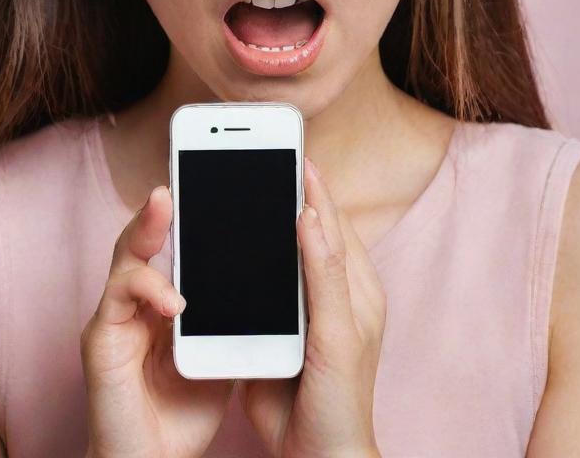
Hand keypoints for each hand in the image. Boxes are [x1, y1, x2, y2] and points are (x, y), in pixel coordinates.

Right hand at [81, 185, 234, 457]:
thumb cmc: (188, 410)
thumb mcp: (227, 346)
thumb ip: (241, 304)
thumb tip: (283, 263)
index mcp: (170, 291)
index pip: (182, 235)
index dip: (200, 202)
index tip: (224, 173)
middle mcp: (140, 295)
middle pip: (149, 231)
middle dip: (167, 196)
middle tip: (188, 166)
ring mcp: (117, 314)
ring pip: (124, 250)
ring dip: (145, 223)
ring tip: (165, 199)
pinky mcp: (100, 338)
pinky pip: (117, 295)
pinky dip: (146, 289)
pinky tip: (174, 300)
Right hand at [237, 157, 386, 457]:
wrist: (316, 456)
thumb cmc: (342, 399)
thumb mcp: (336, 333)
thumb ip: (324, 273)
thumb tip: (310, 214)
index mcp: (354, 285)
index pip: (332, 221)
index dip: (313, 186)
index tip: (293, 152)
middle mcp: (328, 290)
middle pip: (303, 231)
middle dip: (283, 196)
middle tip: (259, 159)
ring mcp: (299, 307)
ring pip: (277, 254)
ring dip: (260, 227)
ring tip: (237, 190)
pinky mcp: (272, 327)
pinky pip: (257, 283)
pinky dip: (244, 262)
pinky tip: (225, 250)